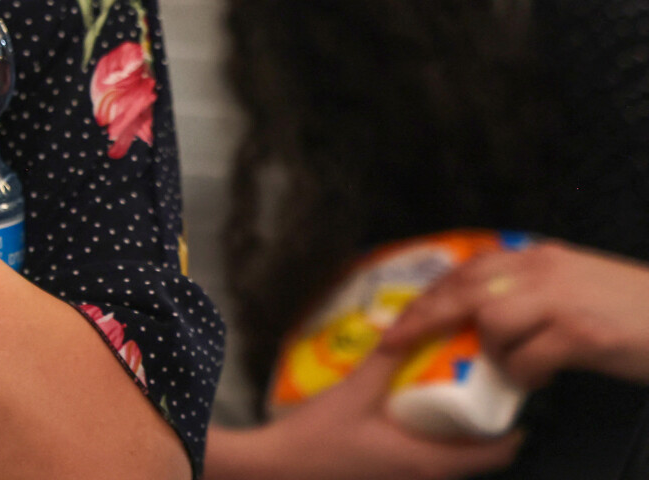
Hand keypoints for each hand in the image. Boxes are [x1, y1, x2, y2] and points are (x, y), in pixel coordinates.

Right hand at [208, 348, 521, 479]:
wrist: (276, 471)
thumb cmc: (317, 437)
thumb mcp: (354, 391)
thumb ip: (385, 359)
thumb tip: (411, 323)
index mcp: (429, 461)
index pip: (497, 453)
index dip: (512, 426)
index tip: (510, 394)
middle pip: (478, 459)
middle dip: (483, 426)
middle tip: (478, 387)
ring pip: (452, 464)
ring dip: (457, 437)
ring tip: (448, 399)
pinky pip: (426, 467)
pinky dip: (432, 446)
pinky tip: (411, 422)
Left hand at [383, 240, 648, 387]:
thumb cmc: (637, 311)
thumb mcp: (577, 286)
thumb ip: (534, 292)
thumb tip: (488, 318)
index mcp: (541, 257)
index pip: (467, 268)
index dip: (430, 294)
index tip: (402, 317)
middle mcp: (546, 269)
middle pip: (463, 288)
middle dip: (424, 317)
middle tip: (398, 342)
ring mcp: (563, 299)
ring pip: (490, 320)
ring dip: (491, 352)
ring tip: (510, 368)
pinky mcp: (582, 332)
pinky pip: (528, 358)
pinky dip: (524, 375)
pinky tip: (538, 380)